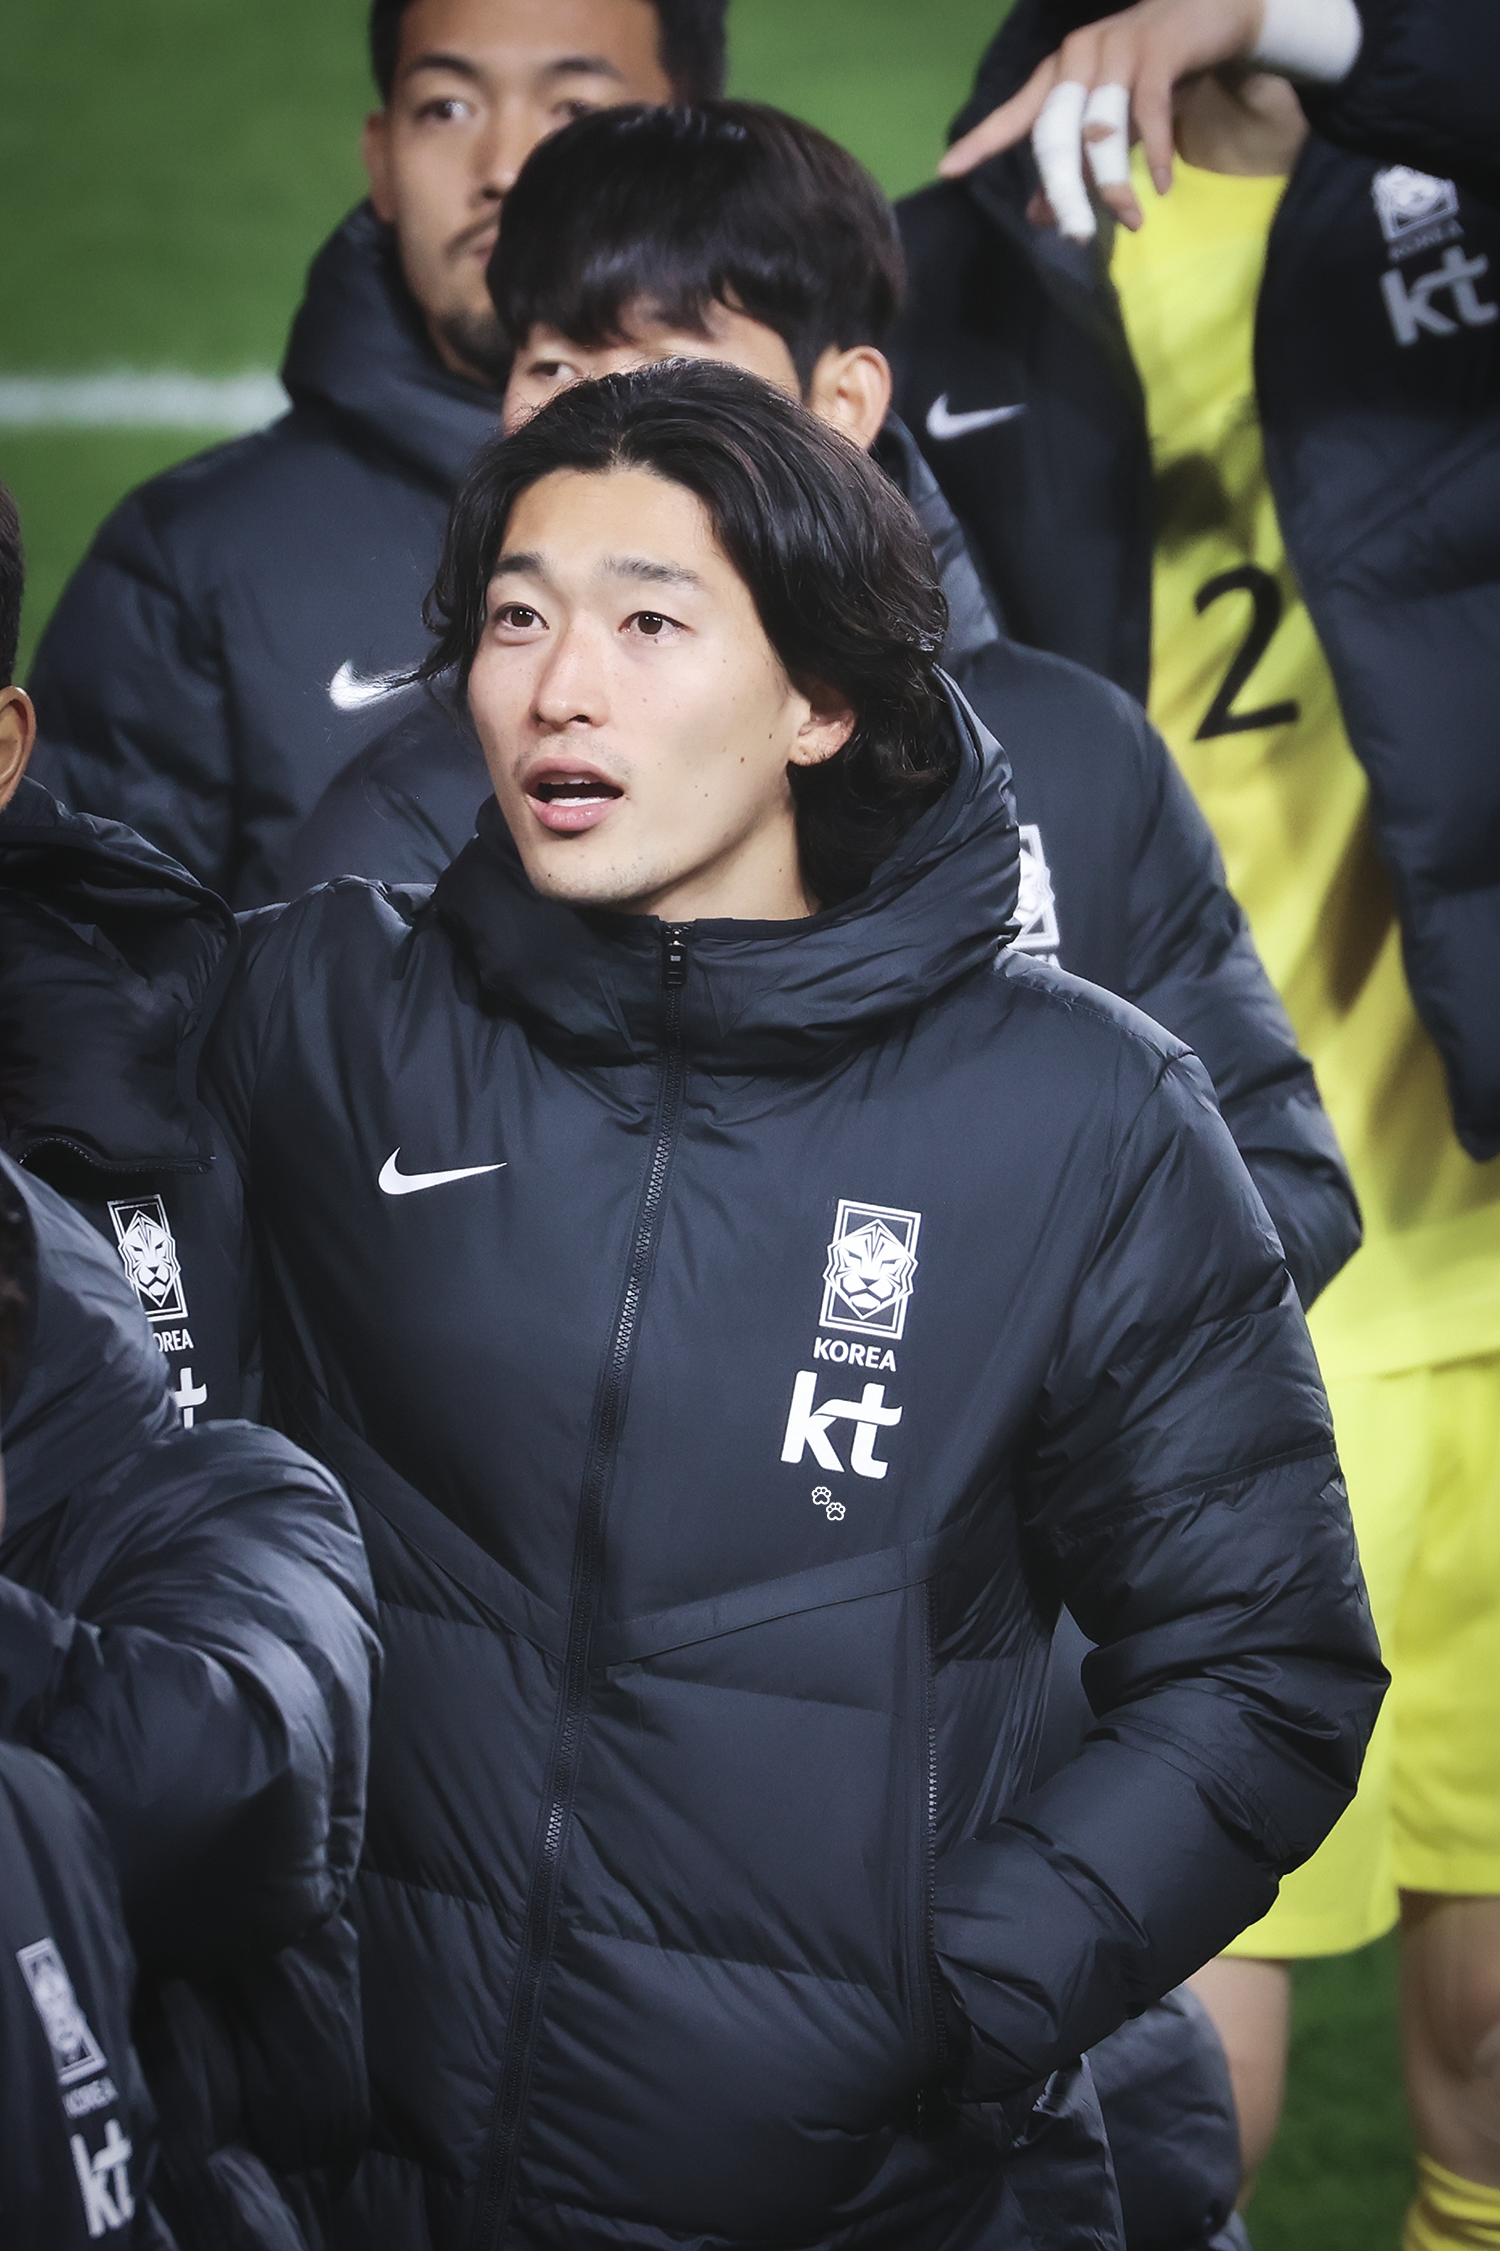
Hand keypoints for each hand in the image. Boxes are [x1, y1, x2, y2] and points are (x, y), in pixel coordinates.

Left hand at [939, 0, 1266, 234]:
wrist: (1205, 13)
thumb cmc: (1146, 73)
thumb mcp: (1105, 123)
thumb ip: (1073, 164)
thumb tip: (1038, 215)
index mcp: (1057, 76)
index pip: (1014, 115)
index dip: (982, 142)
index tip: (949, 170)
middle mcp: (1077, 58)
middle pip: (1057, 134)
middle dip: (1066, 190)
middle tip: (1076, 234)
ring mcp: (1115, 50)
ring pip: (1103, 128)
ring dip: (1116, 179)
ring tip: (1131, 218)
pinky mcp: (1156, 50)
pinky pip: (1149, 108)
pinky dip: (1156, 149)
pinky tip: (1163, 183)